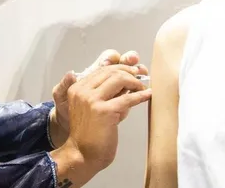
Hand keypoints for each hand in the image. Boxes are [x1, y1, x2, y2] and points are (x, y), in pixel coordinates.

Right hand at [49, 65, 151, 186]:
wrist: (82, 155)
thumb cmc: (89, 134)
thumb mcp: (92, 107)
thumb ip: (105, 93)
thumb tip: (127, 81)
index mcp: (77, 88)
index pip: (101, 70)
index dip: (120, 69)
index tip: (132, 71)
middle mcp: (82, 91)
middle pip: (111, 71)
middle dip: (129, 72)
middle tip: (140, 77)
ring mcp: (92, 100)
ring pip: (119, 79)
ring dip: (134, 82)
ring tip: (142, 87)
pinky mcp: (104, 111)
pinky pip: (127, 98)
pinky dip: (140, 95)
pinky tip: (148, 95)